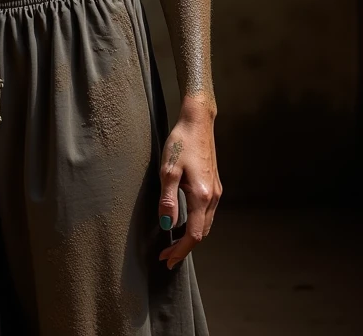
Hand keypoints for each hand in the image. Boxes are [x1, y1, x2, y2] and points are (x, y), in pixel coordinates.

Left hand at [157, 104, 221, 269]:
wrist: (198, 122)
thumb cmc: (181, 142)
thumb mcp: (168, 169)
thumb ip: (168, 198)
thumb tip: (167, 224)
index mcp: (202, 196)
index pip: (194, 235)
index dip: (180, 250)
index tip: (166, 260)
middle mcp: (213, 197)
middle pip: (202, 233)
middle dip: (185, 247)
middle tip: (167, 255)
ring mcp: (216, 191)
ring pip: (206, 224)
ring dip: (191, 236)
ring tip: (174, 242)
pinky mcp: (215, 184)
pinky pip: (207, 213)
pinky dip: (197, 223)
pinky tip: (186, 221)